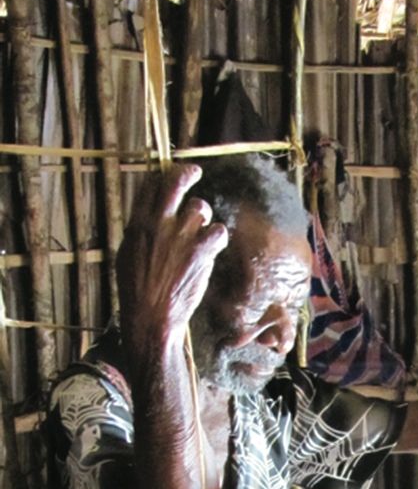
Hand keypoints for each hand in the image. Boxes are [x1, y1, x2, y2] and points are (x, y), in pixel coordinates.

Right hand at [117, 163, 228, 349]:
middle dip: (187, 173)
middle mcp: (159, 223)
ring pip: (201, 208)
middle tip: (195, 172)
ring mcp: (181, 235)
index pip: (151, 186)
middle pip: (176, 182)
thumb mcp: (127, 254)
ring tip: (201, 232)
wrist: (151, 315)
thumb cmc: (136, 291)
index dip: (162, 177)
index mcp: (138, 223)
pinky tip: (212, 248)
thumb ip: (140, 231)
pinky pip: (218, 231)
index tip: (169, 176)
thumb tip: (149, 217)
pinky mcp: (201, 251)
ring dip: (204, 217)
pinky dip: (218, 237)